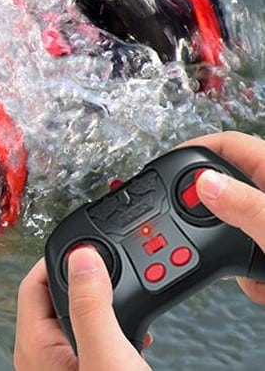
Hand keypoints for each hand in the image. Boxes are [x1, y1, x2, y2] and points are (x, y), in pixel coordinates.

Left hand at [14, 248, 150, 370]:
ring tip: (130, 298)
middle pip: (58, 295)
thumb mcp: (105, 353)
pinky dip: (114, 327)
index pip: (35, 281)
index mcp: (35, 345)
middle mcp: (44, 354)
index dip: (61, 260)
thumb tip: (83, 256)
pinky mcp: (87, 369)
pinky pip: (94, 337)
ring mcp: (64, 364)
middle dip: (88, 280)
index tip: (88, 249)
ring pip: (79, 315)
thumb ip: (91, 304)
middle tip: (114, 269)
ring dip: (104, 304)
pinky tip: (137, 332)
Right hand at [184, 131, 264, 304]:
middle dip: (213, 219)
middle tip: (202, 233)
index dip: (194, 149)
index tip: (167, 165)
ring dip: (237, 255)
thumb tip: (203, 183)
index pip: (227, 144)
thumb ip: (244, 207)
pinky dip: (253, 275)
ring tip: (252, 273)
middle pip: (225, 188)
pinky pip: (251, 256)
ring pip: (236, 229)